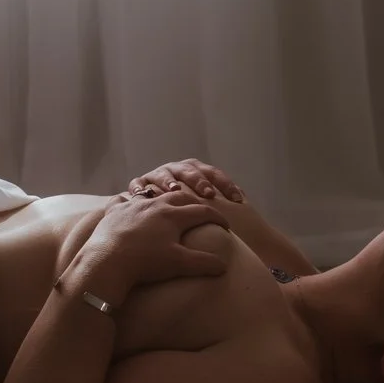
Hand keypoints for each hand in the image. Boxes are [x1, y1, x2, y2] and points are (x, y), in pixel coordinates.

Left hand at [67, 189, 228, 300]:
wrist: (107, 261)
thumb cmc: (145, 262)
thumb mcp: (178, 264)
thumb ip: (203, 262)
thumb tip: (223, 265)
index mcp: (173, 215)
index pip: (202, 211)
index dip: (217, 217)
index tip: (226, 225)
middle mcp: (155, 204)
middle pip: (180, 197)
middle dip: (194, 203)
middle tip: (201, 212)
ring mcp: (132, 205)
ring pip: (153, 195)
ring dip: (164, 198)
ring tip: (169, 205)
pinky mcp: (114, 211)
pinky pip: (123, 200)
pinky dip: (130, 201)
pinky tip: (130, 205)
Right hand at [128, 158, 243, 203]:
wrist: (149, 211)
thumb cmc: (180, 207)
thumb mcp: (201, 201)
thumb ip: (220, 200)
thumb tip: (245, 204)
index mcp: (196, 172)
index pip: (214, 174)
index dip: (226, 185)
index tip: (237, 200)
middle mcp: (177, 170)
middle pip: (190, 170)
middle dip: (199, 181)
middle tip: (208, 194)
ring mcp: (156, 176)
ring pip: (164, 174)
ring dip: (169, 180)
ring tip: (175, 189)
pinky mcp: (139, 185)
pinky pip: (138, 184)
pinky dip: (141, 188)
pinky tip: (146, 195)